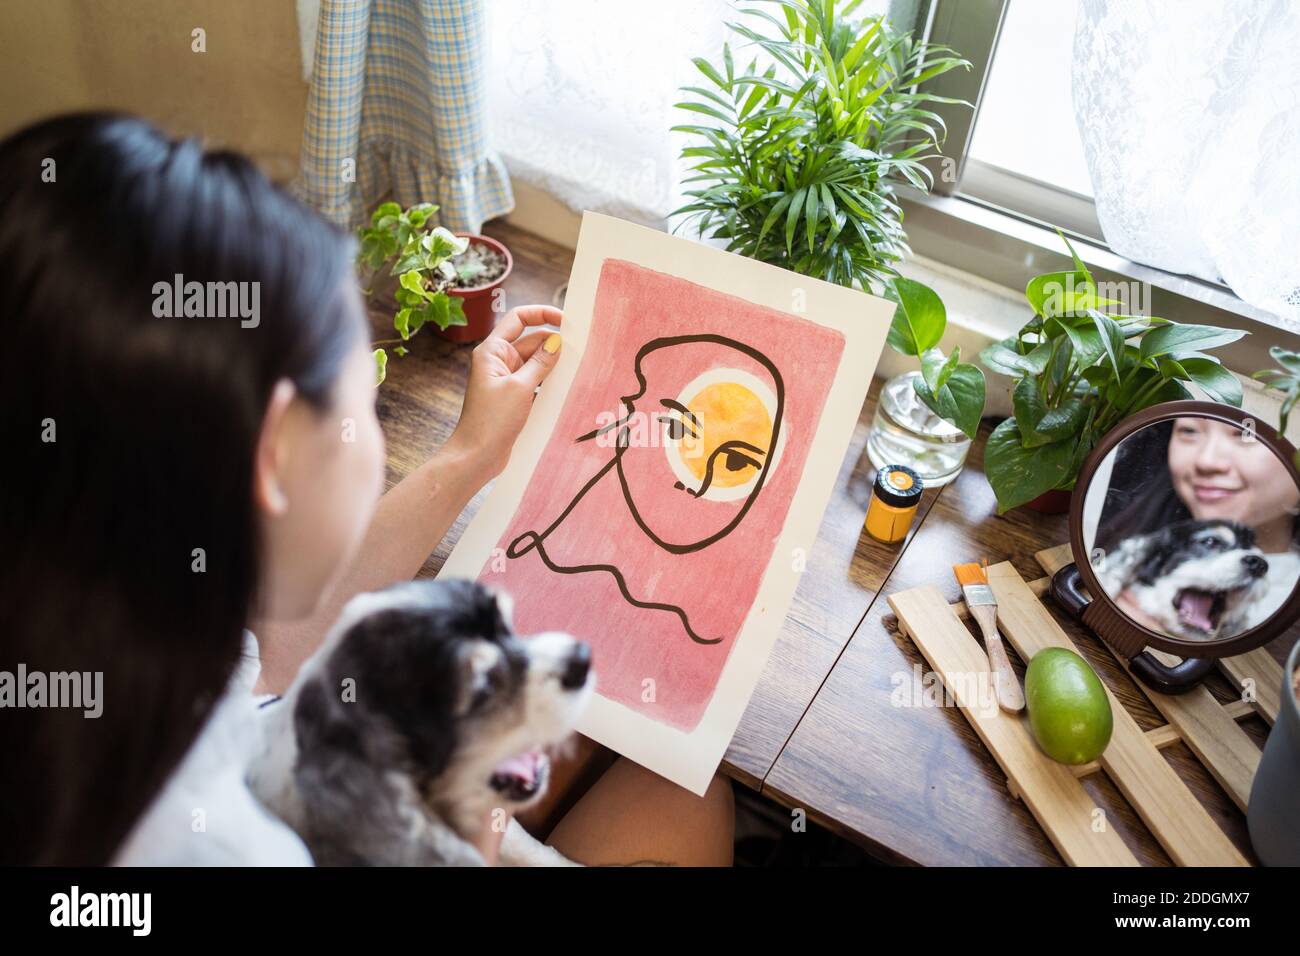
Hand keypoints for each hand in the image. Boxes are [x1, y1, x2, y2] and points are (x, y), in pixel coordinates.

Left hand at [446, 305, 562, 477]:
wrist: (476, 456)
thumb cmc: (491, 421)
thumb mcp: (520, 388)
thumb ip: (541, 362)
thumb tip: (557, 341)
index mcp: (493, 351)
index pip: (519, 318)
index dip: (542, 314)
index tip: (566, 321)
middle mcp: (499, 361)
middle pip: (531, 340)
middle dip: (553, 343)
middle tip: (581, 349)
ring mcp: (506, 380)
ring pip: (536, 362)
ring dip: (553, 364)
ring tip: (578, 367)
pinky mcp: (514, 397)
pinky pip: (536, 381)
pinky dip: (549, 382)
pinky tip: (567, 387)